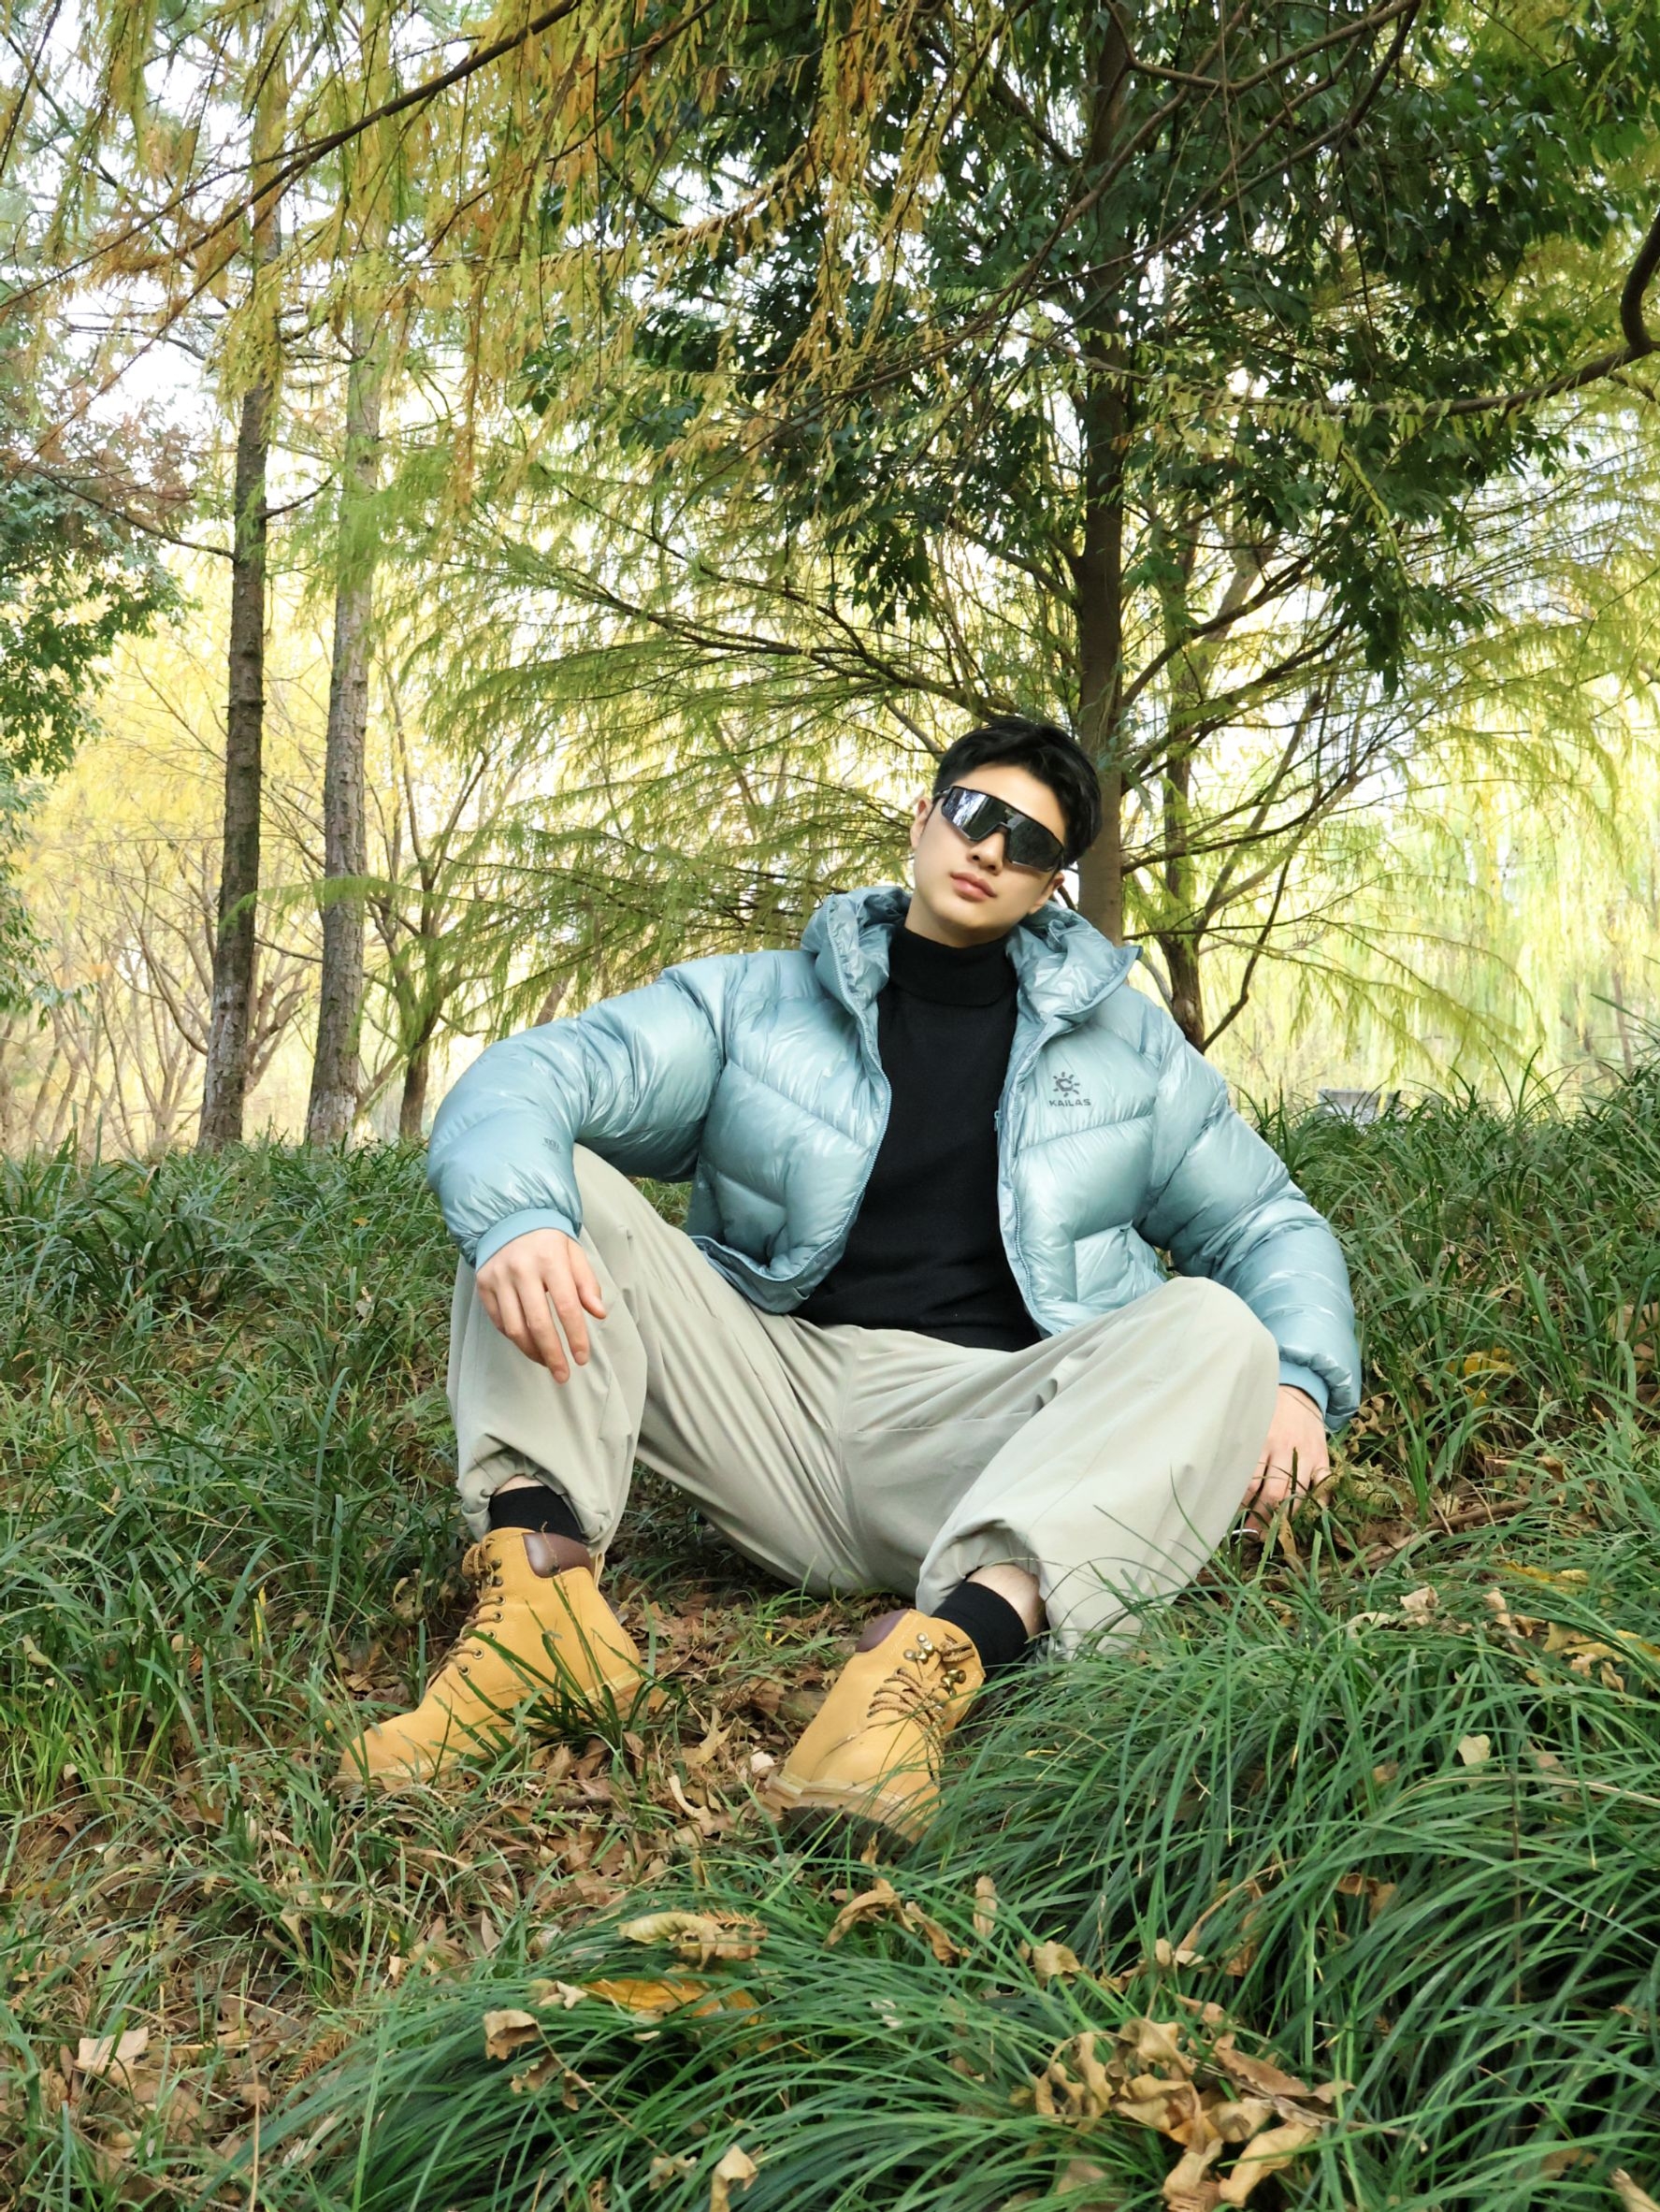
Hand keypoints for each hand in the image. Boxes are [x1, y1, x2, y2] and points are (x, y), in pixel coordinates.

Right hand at [475, 1229, 606, 1381]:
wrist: (509, 1218)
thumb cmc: (549, 1241)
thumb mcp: (574, 1254)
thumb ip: (587, 1283)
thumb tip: (599, 1313)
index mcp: (550, 1260)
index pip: (566, 1306)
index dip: (575, 1336)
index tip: (582, 1358)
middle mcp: (522, 1270)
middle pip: (538, 1323)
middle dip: (552, 1354)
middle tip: (563, 1375)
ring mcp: (499, 1278)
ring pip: (514, 1328)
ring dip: (532, 1351)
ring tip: (547, 1363)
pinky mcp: (483, 1285)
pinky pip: (499, 1321)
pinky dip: (514, 1338)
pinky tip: (528, 1345)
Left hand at [1242, 1384, 1330, 1533]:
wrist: (1300, 1390)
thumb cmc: (1267, 1411)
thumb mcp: (1250, 1424)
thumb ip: (1243, 1451)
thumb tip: (1223, 1481)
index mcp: (1262, 1440)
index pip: (1250, 1482)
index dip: (1242, 1504)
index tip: (1235, 1517)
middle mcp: (1285, 1449)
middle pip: (1274, 1493)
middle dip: (1262, 1518)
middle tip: (1252, 1534)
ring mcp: (1307, 1456)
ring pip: (1298, 1495)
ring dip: (1285, 1517)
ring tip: (1273, 1532)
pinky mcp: (1324, 1459)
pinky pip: (1324, 1487)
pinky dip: (1318, 1505)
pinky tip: (1307, 1518)